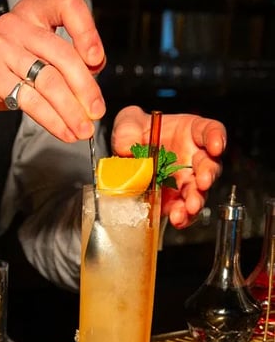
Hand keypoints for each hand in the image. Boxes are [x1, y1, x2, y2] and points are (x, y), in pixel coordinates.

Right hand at [0, 0, 106, 162]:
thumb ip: (63, 57)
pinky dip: (52, 120)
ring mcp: (1, 49)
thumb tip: (95, 70)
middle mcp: (15, 25)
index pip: (67, 6)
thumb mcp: (34, 56)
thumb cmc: (1, 73)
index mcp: (31, 13)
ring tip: (82, 128)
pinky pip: (31, 100)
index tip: (97, 60)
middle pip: (62, 54)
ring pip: (49, 81)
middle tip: (96, 110)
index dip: (87, 31)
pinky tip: (63, 130)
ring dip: (70, 110)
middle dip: (85, 87)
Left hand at [111, 105, 225, 228]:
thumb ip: (127, 130)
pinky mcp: (175, 198)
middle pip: (209, 164)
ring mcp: (185, 179)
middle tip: (202, 182)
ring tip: (191, 207)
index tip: (215, 146)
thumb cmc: (136, 132)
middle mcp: (193, 156)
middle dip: (208, 174)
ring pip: (199, 190)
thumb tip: (126, 147)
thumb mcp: (128, 123)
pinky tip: (178, 218)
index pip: (209, 130)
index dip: (215, 137)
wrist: (126, 153)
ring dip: (197, 199)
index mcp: (189, 132)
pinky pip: (183, 208)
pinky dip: (182, 215)